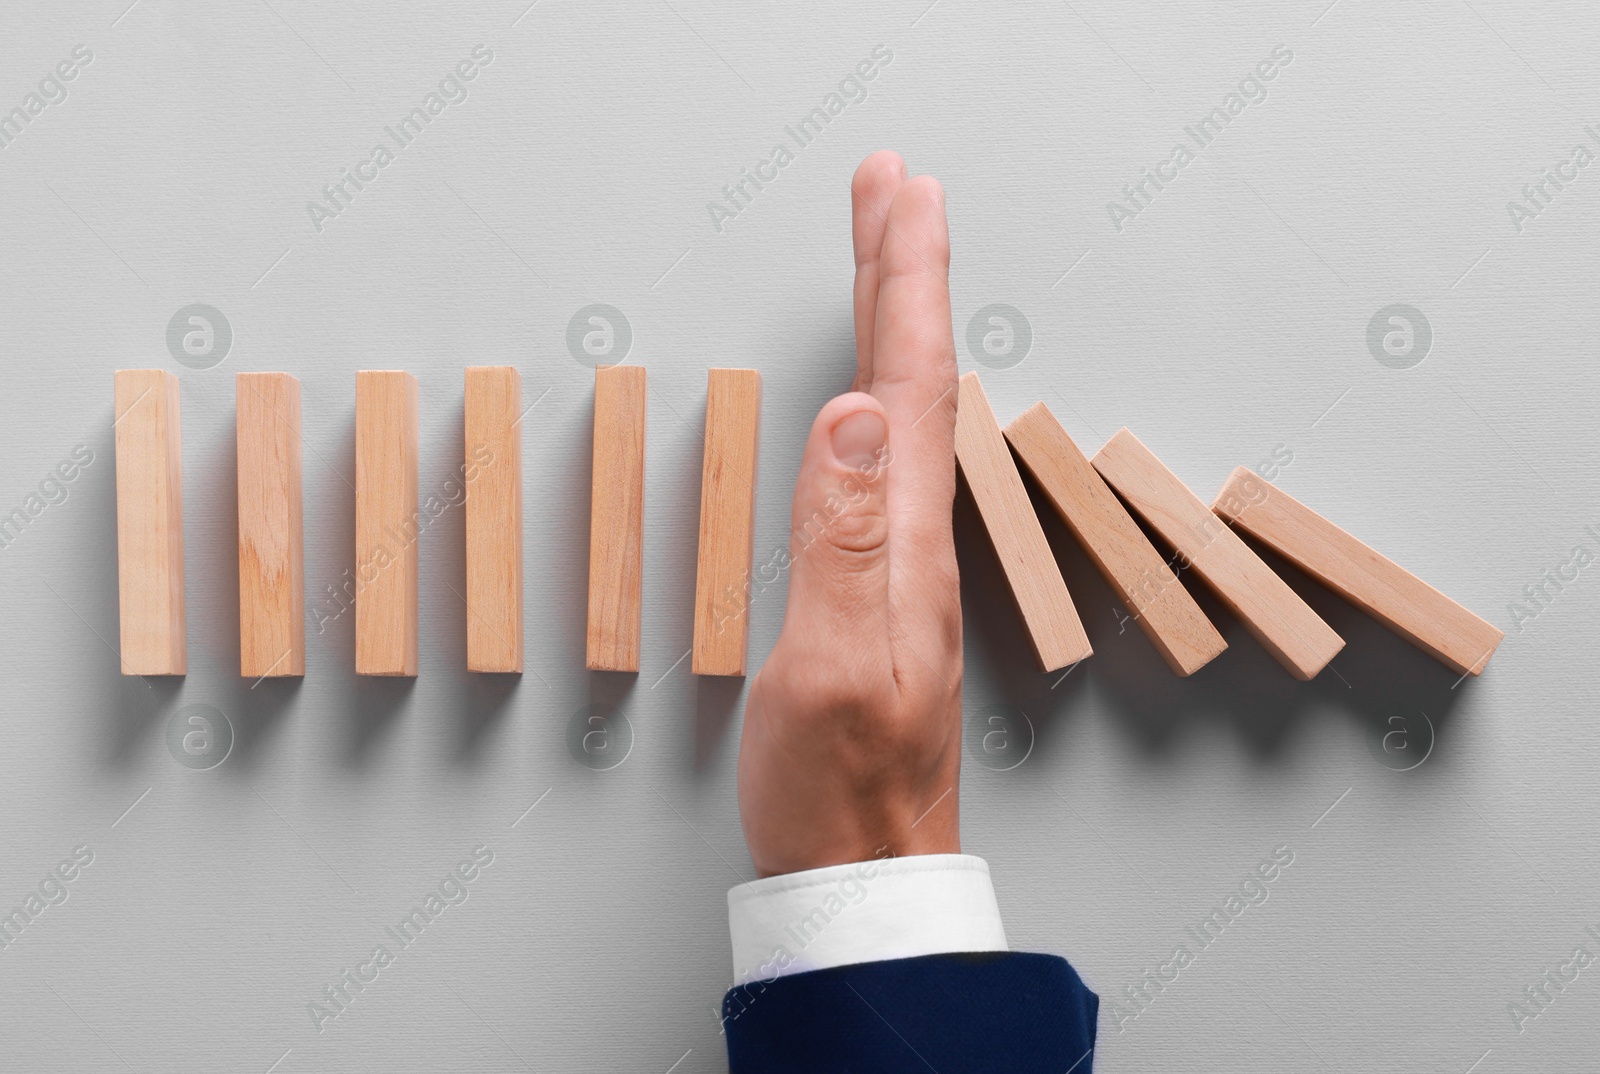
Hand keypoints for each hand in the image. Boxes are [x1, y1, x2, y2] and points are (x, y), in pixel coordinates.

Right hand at [738, 151, 962, 877]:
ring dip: (895, 318)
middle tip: (891, 188)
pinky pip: (883, 452)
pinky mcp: (876, 582)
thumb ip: (842, 537)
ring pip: (900, 405)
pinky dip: (878, 387)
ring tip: (885, 253)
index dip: (903, 280)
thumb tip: (853, 414)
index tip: (900, 194)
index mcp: (903, 536)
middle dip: (901, 270)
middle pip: (912, 374)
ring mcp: (898, 556)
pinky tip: (873, 383)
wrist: (862, 863)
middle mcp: (912, 534)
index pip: (907, 380)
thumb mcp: (834, 662)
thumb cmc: (841, 780)